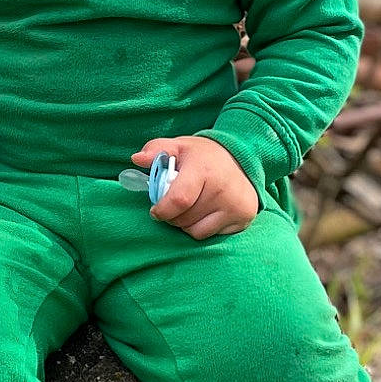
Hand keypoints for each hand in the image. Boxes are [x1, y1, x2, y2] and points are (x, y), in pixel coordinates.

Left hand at [131, 136, 258, 239]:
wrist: (243, 158)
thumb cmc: (204, 155)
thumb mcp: (180, 146)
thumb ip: (156, 149)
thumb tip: (137, 159)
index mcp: (203, 169)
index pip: (178, 201)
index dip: (162, 210)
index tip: (156, 210)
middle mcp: (222, 189)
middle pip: (184, 219)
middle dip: (172, 216)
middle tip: (175, 205)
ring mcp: (235, 205)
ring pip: (195, 231)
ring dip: (187, 223)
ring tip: (191, 207)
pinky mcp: (244, 218)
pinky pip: (211, 235)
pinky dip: (203, 228)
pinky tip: (207, 212)